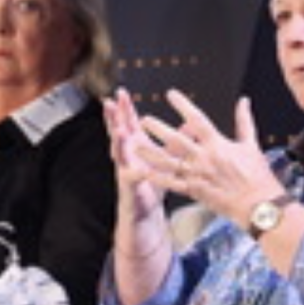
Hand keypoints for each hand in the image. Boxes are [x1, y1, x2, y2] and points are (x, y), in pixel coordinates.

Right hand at [103, 88, 167, 217]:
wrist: (144, 212)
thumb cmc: (154, 184)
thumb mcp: (167, 159)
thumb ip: (177, 142)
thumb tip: (192, 125)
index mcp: (136, 146)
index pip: (129, 123)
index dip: (126, 108)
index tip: (122, 92)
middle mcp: (127, 156)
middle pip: (118, 132)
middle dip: (114, 118)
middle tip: (111, 102)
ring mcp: (124, 170)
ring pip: (119, 153)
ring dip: (118, 142)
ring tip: (119, 131)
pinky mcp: (128, 187)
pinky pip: (131, 178)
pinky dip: (132, 173)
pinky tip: (134, 168)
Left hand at [138, 89, 283, 224]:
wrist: (259, 205)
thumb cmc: (257, 175)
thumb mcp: (251, 145)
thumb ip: (244, 121)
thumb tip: (244, 100)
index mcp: (218, 144)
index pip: (197, 120)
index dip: (183, 106)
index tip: (170, 94)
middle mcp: (205, 158)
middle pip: (177, 140)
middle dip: (159, 130)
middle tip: (143, 120)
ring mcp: (198, 175)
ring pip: (169, 162)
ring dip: (151, 154)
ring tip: (135, 147)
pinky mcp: (194, 191)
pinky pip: (172, 184)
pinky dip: (158, 178)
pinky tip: (144, 172)